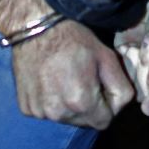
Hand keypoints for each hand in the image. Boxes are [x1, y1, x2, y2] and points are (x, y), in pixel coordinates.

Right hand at [11, 18, 134, 129]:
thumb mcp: (106, 57)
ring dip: (68, 105)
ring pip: (65, 118)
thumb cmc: (73, 38)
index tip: (101, 86)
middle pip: (84, 121)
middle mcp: (58, 113)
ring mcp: (40, 112)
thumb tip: (120, 105)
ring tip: (65, 78)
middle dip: (88, 106)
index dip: (107, 105)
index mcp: (81, 103)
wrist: (37, 26)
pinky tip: (49, 81)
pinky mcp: (26, 107)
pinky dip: (50, 101)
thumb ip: (121, 87)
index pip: (104, 122)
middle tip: (82, 79)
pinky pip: (46, 112)